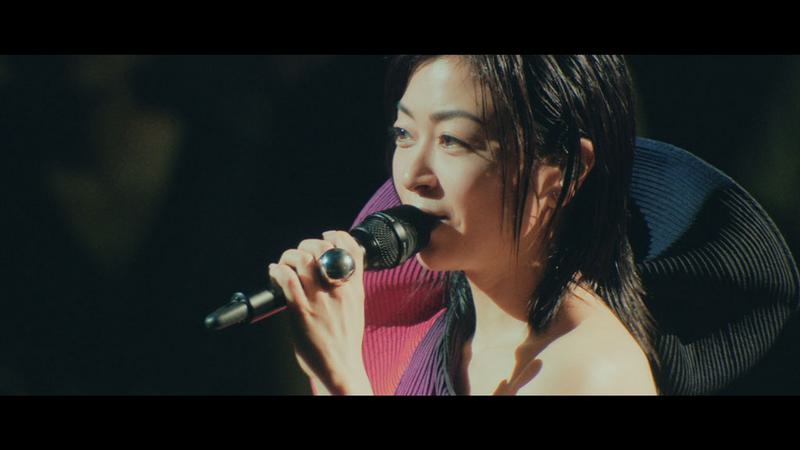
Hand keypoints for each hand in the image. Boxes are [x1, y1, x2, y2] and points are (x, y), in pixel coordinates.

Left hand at [268, 230, 371, 394]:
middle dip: (306, 245)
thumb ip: (347, 286)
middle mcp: (339, 289)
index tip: (326, 237)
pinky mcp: (302, 312)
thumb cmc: (345, 340)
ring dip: (290, 257)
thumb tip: (332, 269)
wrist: (342, 366)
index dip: (336, 236)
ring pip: (303, 260)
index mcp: (354, 288)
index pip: (350, 248)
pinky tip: (274, 274)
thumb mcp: (355, 307)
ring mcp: (320, 300)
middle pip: (323, 248)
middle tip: (298, 256)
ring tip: (284, 265)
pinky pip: (288, 281)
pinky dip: (278, 272)